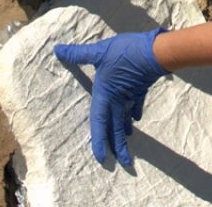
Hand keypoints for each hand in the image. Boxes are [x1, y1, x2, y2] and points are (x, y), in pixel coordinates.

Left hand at [54, 28, 168, 165]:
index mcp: (105, 95)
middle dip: (118, 146)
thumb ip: (78, 53)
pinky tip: (136, 118)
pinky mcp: (141, 88)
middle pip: (116, 127)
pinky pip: (135, 105)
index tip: (102, 158)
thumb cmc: (124, 53)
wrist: (154, 52)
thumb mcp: (98, 52)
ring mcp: (131, 96)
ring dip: (125, 130)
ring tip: (126, 139)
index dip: (99, 141)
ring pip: (126, 118)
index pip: (99, 123)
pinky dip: (134, 112)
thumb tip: (57, 50)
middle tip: (123, 162)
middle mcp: (117, 100)